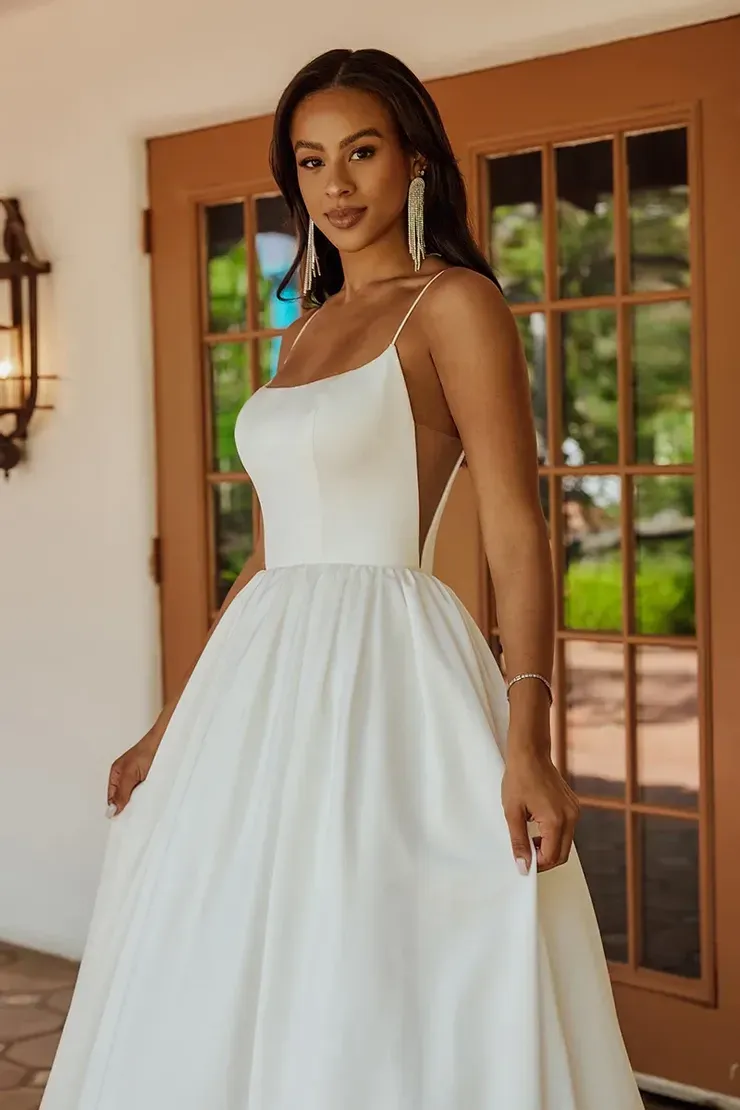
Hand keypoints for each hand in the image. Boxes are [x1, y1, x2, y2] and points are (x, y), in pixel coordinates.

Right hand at [106, 729, 160, 815]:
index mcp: (116, 774)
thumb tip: (112, 811)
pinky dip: (152, 798)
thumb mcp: (131, 773)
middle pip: (125, 800)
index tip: (126, 822)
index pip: (113, 799)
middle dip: (132, 808)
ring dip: (143, 803)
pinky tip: (156, 801)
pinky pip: (149, 794)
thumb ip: (122, 792)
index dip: (118, 810)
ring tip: (148, 808)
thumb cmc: (149, 749)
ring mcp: (141, 779)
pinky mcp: (153, 780)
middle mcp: (127, 778)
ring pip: (138, 798)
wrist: (169, 738)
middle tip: (139, 816)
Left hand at [501, 747, 579, 873]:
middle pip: (562, 854)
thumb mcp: (512, 812)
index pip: (551, 857)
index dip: (536, 864)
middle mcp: (571, 817)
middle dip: (544, 859)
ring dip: (549, 847)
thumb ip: (518, 842)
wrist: (530, 753)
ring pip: (565, 843)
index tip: (523, 861)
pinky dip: (554, 835)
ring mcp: (574, 811)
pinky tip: (537, 825)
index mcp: (556, 820)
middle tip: (525, 853)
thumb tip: (523, 866)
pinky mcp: (573, 806)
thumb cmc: (519, 778)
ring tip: (529, 837)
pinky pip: (566, 829)